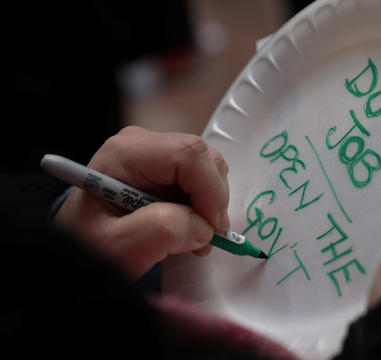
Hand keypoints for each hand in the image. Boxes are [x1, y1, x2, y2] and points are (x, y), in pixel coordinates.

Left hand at [55, 126, 229, 278]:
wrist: (78, 241)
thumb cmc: (89, 242)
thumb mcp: (119, 247)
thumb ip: (161, 232)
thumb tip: (203, 226)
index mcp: (126, 153)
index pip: (188, 154)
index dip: (211, 190)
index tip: (214, 228)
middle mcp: (144, 144)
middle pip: (204, 158)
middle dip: (213, 199)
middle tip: (202, 237)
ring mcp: (157, 152)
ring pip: (208, 167)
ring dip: (210, 204)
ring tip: (191, 234)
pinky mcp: (167, 166)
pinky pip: (202, 177)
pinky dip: (204, 204)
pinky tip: (187, 225)